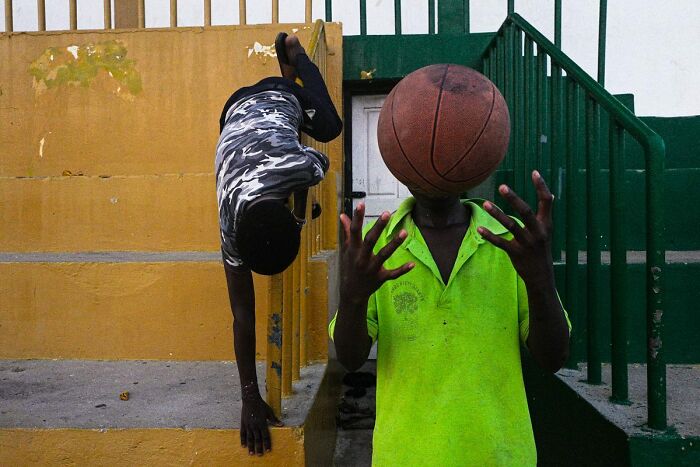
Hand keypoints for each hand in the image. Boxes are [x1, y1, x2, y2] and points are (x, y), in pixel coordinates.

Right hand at [240, 393, 282, 455]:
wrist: (250, 399)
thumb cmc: (261, 405)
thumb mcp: (269, 411)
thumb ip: (274, 419)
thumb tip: (281, 424)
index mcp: (262, 423)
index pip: (265, 436)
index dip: (267, 444)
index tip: (268, 450)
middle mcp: (255, 426)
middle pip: (257, 439)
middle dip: (259, 448)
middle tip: (259, 455)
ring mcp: (248, 425)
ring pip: (250, 438)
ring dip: (251, 446)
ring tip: (251, 453)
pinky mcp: (243, 424)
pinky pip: (242, 434)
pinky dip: (243, 440)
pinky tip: (243, 446)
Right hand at [339, 203, 413, 302]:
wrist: (351, 293)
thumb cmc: (349, 267)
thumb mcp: (346, 250)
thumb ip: (347, 232)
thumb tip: (343, 215)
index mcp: (353, 250)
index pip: (354, 231)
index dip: (357, 217)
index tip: (361, 204)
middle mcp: (362, 258)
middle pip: (370, 241)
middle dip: (378, 227)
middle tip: (387, 213)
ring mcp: (371, 269)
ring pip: (383, 255)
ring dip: (394, 244)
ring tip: (404, 232)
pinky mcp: (380, 278)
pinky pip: (392, 274)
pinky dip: (402, 270)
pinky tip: (412, 264)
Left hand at [478, 170, 554, 286]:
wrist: (542, 276)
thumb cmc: (542, 250)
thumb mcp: (547, 232)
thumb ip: (545, 215)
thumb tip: (551, 197)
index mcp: (546, 224)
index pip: (547, 201)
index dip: (541, 186)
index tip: (534, 172)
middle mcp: (538, 232)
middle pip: (526, 212)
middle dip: (513, 199)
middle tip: (502, 187)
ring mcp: (527, 243)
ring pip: (511, 226)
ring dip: (497, 214)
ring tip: (485, 204)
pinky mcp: (516, 253)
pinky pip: (501, 243)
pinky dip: (489, 236)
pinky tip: (479, 228)